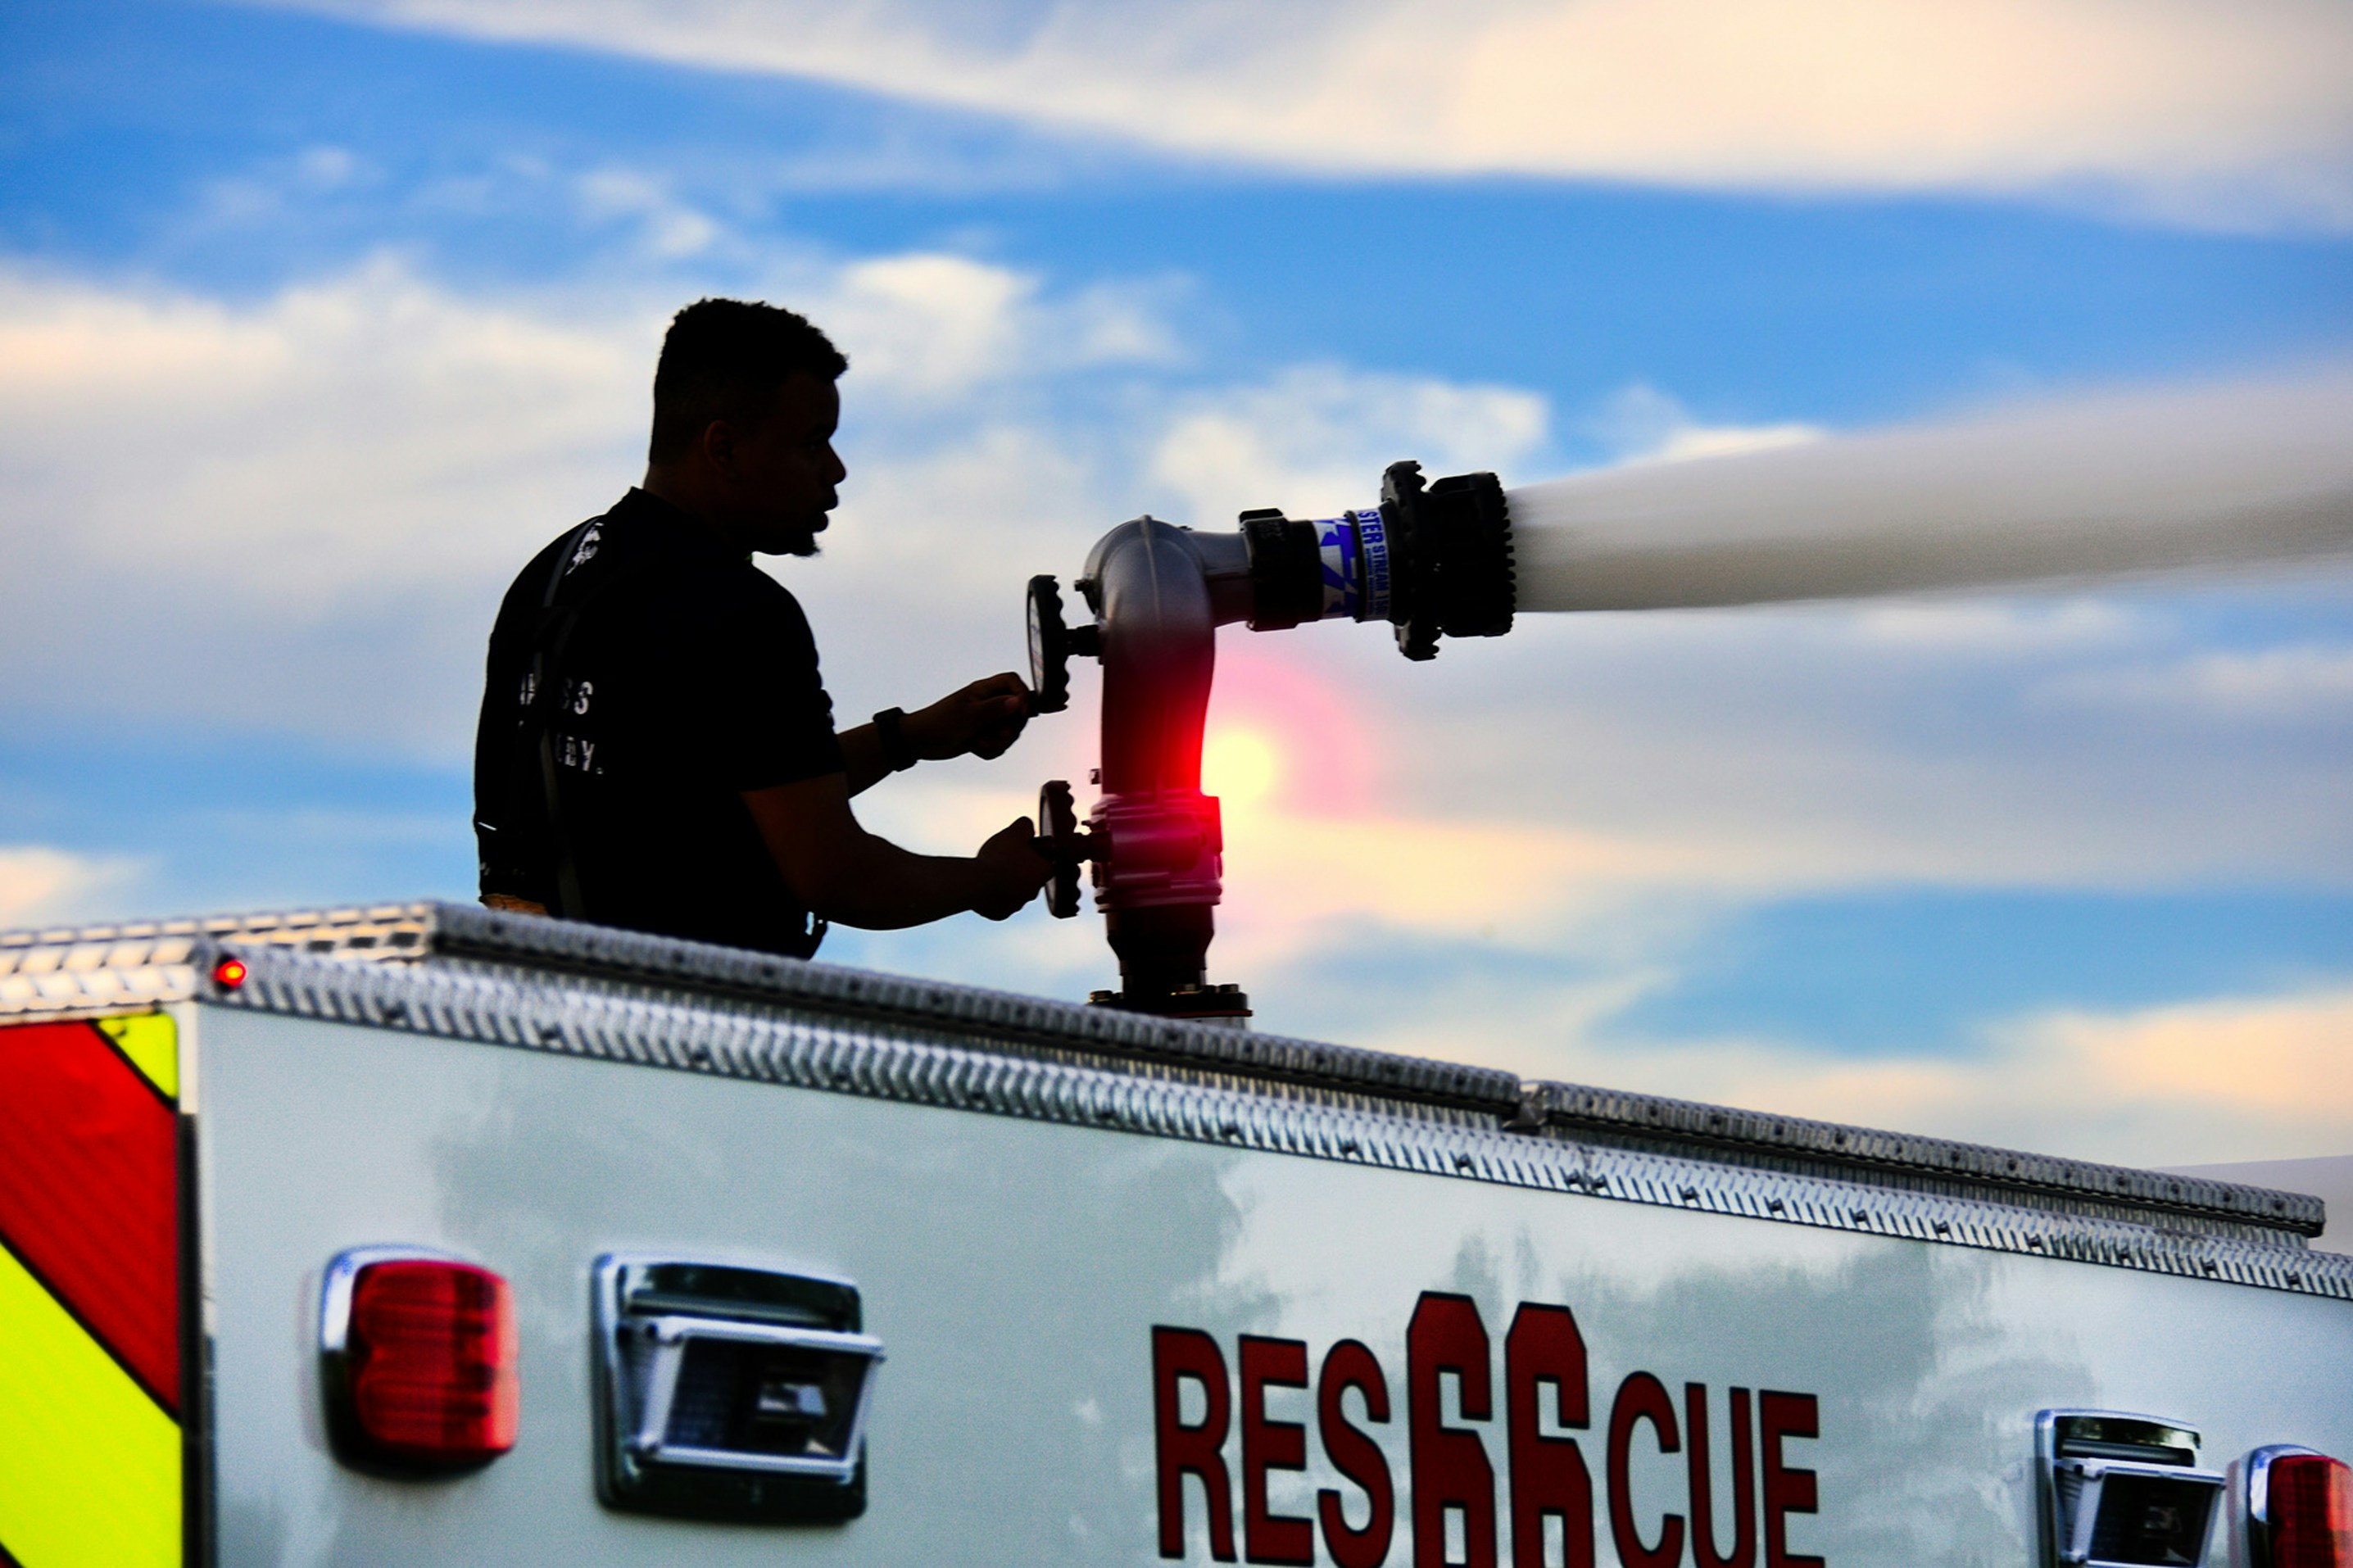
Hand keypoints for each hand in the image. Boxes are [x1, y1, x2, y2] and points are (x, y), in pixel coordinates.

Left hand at [909, 673, 1032, 762]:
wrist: (920, 742)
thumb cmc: (938, 723)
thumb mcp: (968, 716)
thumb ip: (995, 708)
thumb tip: (1019, 701)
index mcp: (984, 690)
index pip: (1013, 682)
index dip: (1023, 695)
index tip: (1021, 713)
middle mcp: (989, 703)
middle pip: (1018, 711)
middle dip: (1010, 728)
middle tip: (995, 734)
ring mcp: (987, 720)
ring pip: (1010, 731)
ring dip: (998, 742)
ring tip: (978, 742)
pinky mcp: (985, 735)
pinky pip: (1000, 745)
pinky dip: (990, 750)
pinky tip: (974, 747)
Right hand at [970, 816, 1050, 919]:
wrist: (977, 883)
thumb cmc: (1000, 857)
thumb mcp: (1014, 831)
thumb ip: (1025, 826)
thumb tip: (1027, 827)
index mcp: (1044, 872)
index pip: (1047, 863)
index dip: (1035, 854)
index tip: (1022, 849)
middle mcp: (1034, 892)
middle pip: (1030, 879)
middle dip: (1020, 869)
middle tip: (1004, 858)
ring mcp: (1017, 905)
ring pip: (1015, 892)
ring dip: (1007, 883)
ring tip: (991, 871)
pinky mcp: (1001, 914)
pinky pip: (999, 903)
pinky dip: (993, 895)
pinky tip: (983, 885)